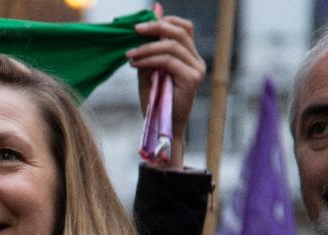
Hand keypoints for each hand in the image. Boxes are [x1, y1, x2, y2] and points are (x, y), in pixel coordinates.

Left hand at [127, 3, 204, 167]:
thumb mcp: (148, 69)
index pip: (184, 28)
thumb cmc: (154, 100)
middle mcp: (197, 61)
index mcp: (189, 57)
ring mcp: (197, 69)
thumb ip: (149, 47)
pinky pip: (169, 61)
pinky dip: (149, 59)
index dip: (164, 21)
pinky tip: (136, 63)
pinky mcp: (192, 79)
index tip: (140, 26)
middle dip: (155, 28)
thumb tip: (151, 15)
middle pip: (180, 31)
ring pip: (172, 46)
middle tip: (134, 31)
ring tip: (130, 54)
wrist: (161, 127)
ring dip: (147, 47)